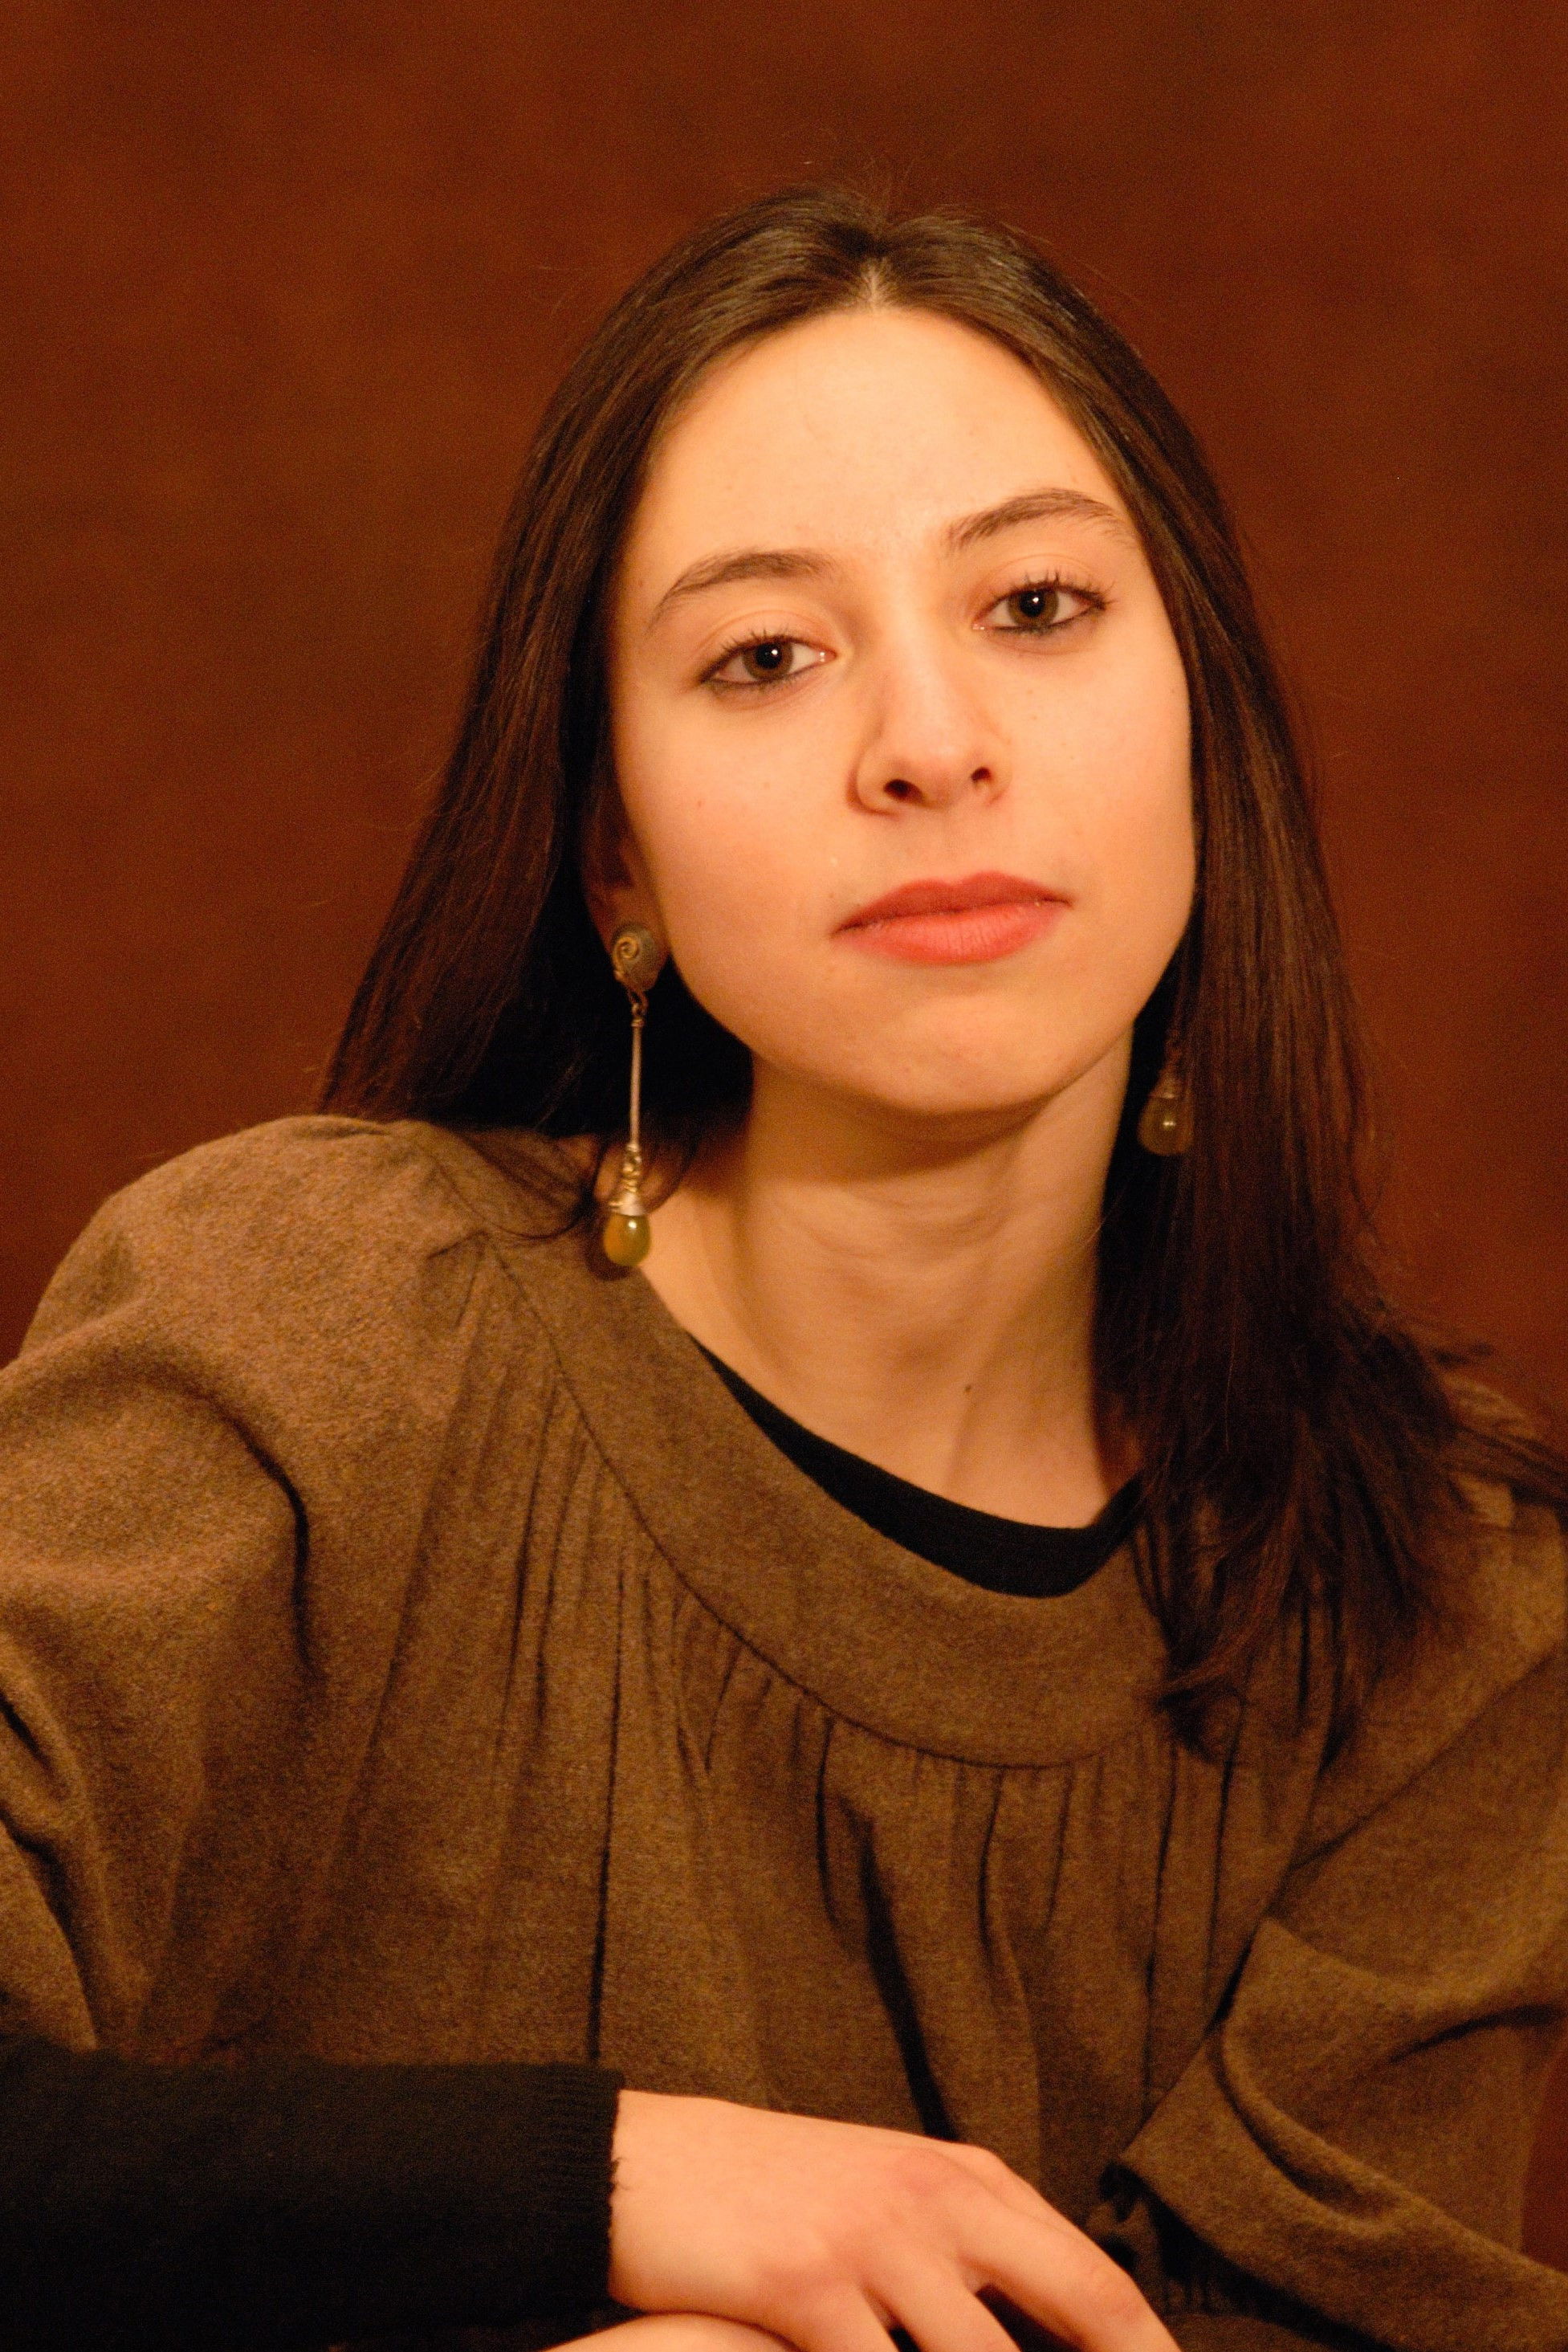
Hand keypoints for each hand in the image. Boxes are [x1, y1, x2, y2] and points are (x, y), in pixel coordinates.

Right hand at [608, 2091, 1175, 2351]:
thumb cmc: (771, 2196)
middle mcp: (940, 2199)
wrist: (645, 2163)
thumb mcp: (886, 2196)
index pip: (1096, 2282)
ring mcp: (877, 2239)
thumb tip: (1059, 2323)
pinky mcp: (809, 2283)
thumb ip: (969, 2245)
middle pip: (1081, 2307)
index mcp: (967, 2180)